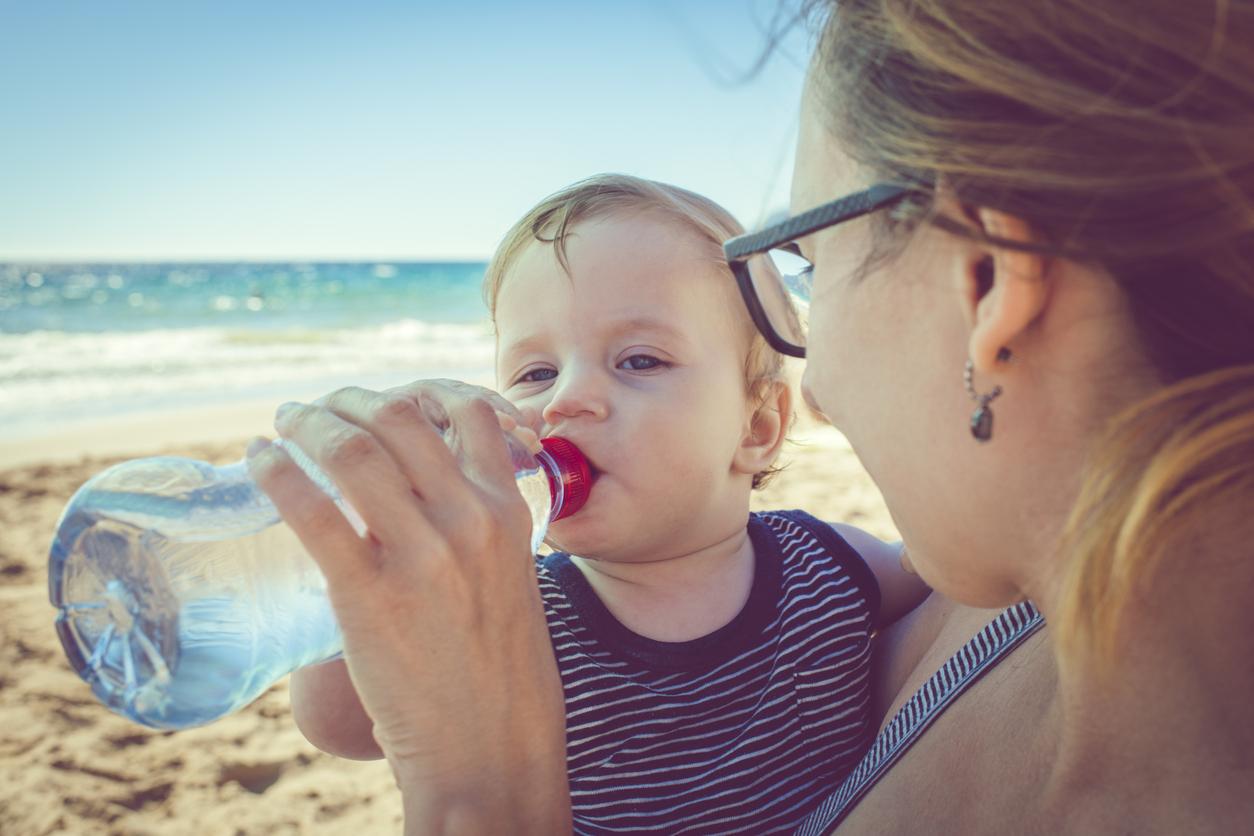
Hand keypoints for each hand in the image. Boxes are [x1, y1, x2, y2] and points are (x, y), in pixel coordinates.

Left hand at [247, 382, 569, 833]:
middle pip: (399, 419)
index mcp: (509, 512)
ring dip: (308, 423)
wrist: (493, 751)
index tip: (378, 402)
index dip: (414, 391)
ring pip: (353, 453)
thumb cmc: (504, 675)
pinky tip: (258, 461)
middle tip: (318, 408)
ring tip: (285, 421)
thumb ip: (480, 535)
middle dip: (349, 401)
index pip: (467, 411)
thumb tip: (427, 505)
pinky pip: (313, 512)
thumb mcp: (512, 582)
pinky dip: (277, 474)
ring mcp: (420, 556)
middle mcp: (469, 519)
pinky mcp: (369, 597)